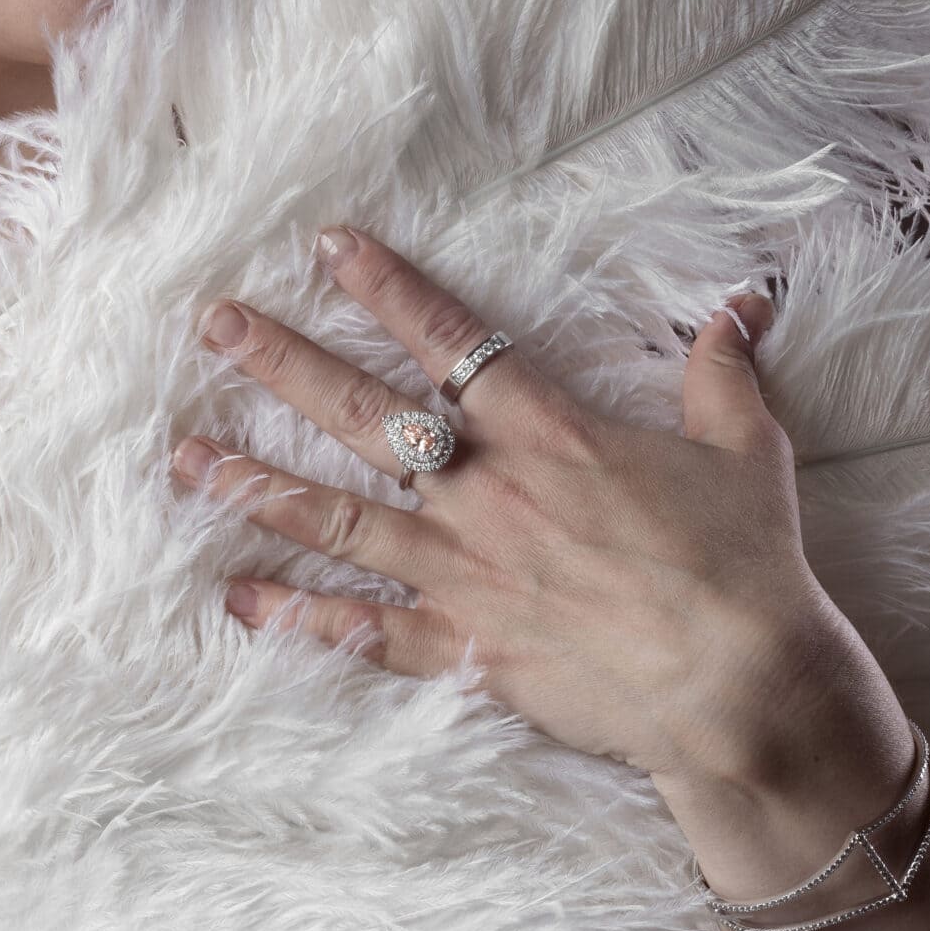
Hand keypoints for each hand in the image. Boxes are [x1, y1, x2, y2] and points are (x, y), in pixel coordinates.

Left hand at [169, 224, 858, 782]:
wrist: (743, 685)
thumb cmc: (746, 563)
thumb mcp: (744, 448)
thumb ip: (724, 371)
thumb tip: (746, 303)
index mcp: (549, 433)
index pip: (450, 342)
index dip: (387, 288)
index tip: (328, 245)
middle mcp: (488, 494)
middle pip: (363, 415)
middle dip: (283, 364)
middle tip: (214, 326)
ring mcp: (466, 574)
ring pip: (339, 518)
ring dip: (257, 484)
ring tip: (183, 457)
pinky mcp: (465, 651)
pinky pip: (363, 631)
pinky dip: (297, 616)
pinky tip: (236, 595)